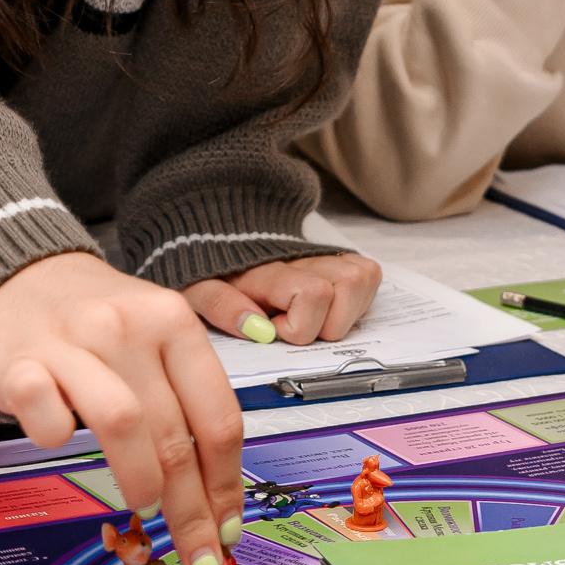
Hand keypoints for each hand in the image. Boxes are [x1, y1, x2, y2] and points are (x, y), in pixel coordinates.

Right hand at [0, 252, 241, 564]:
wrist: (16, 275)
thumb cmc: (96, 319)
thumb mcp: (155, 338)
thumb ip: (185, 401)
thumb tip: (217, 497)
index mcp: (174, 322)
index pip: (217, 418)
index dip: (228, 486)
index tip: (229, 529)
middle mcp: (129, 328)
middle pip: (175, 436)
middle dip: (192, 511)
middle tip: (199, 557)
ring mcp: (72, 343)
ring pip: (123, 425)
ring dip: (141, 482)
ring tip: (142, 508)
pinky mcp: (19, 363)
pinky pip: (48, 418)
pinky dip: (59, 439)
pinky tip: (63, 441)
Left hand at [184, 253, 381, 347]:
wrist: (216, 234)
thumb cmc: (210, 269)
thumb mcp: (197, 288)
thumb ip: (222, 306)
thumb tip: (258, 329)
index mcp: (269, 266)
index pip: (314, 294)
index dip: (297, 328)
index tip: (270, 330)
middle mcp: (303, 257)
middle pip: (349, 285)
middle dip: (325, 324)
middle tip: (291, 325)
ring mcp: (323, 255)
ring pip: (363, 277)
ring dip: (345, 311)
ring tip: (311, 318)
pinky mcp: (337, 258)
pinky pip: (367, 273)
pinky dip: (354, 299)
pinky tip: (326, 308)